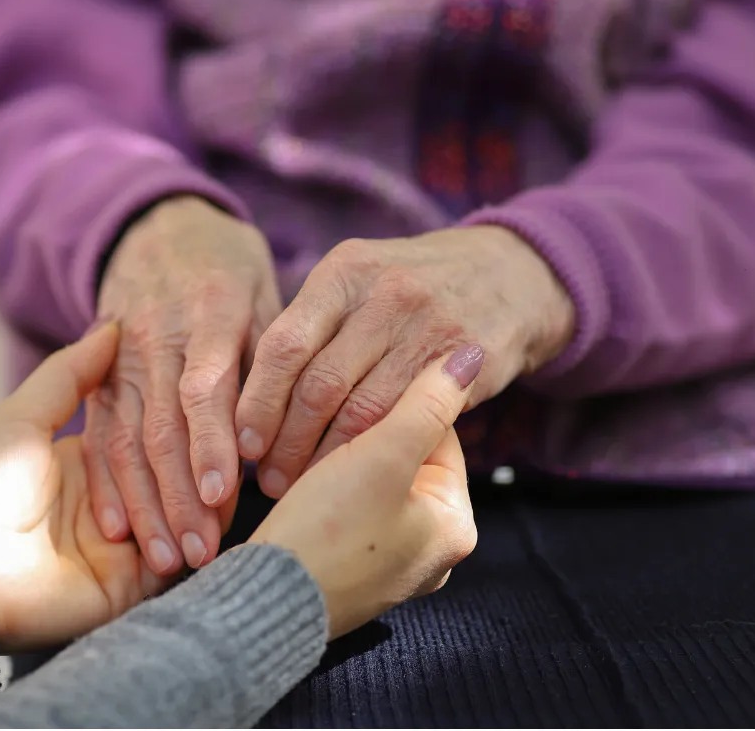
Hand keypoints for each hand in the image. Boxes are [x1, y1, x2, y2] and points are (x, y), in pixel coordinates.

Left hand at [0, 322, 210, 651]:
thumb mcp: (24, 415)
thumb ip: (69, 374)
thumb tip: (111, 326)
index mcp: (85, 466)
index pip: (146, 441)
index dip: (179, 427)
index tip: (213, 407)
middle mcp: (109, 508)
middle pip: (170, 483)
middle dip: (201, 470)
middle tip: (234, 449)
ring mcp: (120, 551)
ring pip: (179, 522)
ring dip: (204, 508)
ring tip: (231, 488)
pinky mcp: (125, 588)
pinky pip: (172, 567)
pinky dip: (195, 545)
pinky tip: (216, 523)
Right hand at [86, 196, 281, 573]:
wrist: (158, 228)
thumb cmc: (229, 270)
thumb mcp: (263, 294)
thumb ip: (273, 359)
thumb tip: (294, 433)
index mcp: (209, 313)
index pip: (206, 387)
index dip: (211, 444)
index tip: (224, 497)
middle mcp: (157, 338)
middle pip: (162, 425)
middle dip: (179, 495)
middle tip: (200, 554)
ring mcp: (119, 358)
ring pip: (126, 439)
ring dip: (144, 503)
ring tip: (165, 559)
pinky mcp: (97, 376)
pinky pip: (97, 434)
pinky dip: (104, 483)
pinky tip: (117, 529)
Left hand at [236, 226, 573, 497]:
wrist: (512, 275)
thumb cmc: (412, 289)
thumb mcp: (360, 281)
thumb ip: (311, 324)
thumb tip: (245, 393)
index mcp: (345, 272)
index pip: (284, 345)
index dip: (258, 402)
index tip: (242, 443)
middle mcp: (385, 294)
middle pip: (317, 384)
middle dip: (286, 440)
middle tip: (269, 477)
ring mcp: (429, 327)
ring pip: (361, 412)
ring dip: (326, 458)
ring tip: (302, 483)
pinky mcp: (466, 363)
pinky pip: (408, 421)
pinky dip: (375, 453)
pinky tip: (355, 473)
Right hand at [249, 344, 481, 638]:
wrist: (263, 602)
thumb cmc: (327, 532)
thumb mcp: (383, 456)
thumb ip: (427, 402)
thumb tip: (471, 357)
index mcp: (456, 526)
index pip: (440, 436)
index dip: (396, 405)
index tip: (357, 393)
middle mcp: (432, 552)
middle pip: (407, 461)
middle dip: (366, 437)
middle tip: (326, 424)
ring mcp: (391, 566)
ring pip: (373, 485)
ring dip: (341, 461)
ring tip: (305, 454)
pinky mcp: (350, 572)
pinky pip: (348, 514)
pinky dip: (326, 493)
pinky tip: (299, 486)